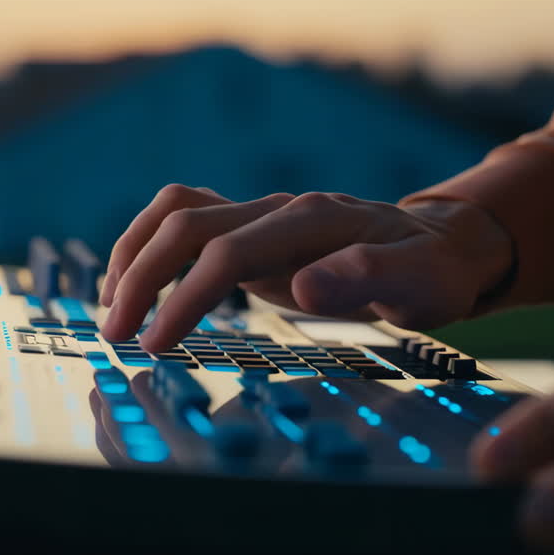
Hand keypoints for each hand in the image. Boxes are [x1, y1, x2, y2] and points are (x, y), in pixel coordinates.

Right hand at [99, 184, 513, 352]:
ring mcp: (262, 216)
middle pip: (186, 226)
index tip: (157, 345)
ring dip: (135, 256)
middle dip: (141, 278)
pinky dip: (151, 249)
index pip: (227, 252)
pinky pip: (186, 223)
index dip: (186, 298)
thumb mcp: (422, 284)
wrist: (440, 246)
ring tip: (113, 311)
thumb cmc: (432, 272)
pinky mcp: (252, 231)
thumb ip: (369, 279)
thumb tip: (303, 287)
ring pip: (176, 214)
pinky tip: (141, 291)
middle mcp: (279, 209)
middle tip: (117, 337)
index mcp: (313, 221)